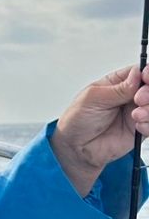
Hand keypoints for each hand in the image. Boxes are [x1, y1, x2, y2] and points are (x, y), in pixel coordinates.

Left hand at [50, 65, 148, 195]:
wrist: (77, 147)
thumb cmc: (78, 120)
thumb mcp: (93, 98)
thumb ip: (118, 89)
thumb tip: (137, 75)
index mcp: (117, 82)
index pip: (140, 71)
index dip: (147, 73)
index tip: (146, 77)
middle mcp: (130, 96)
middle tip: (138, 99)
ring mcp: (137, 112)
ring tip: (135, 116)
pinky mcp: (140, 128)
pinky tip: (137, 126)